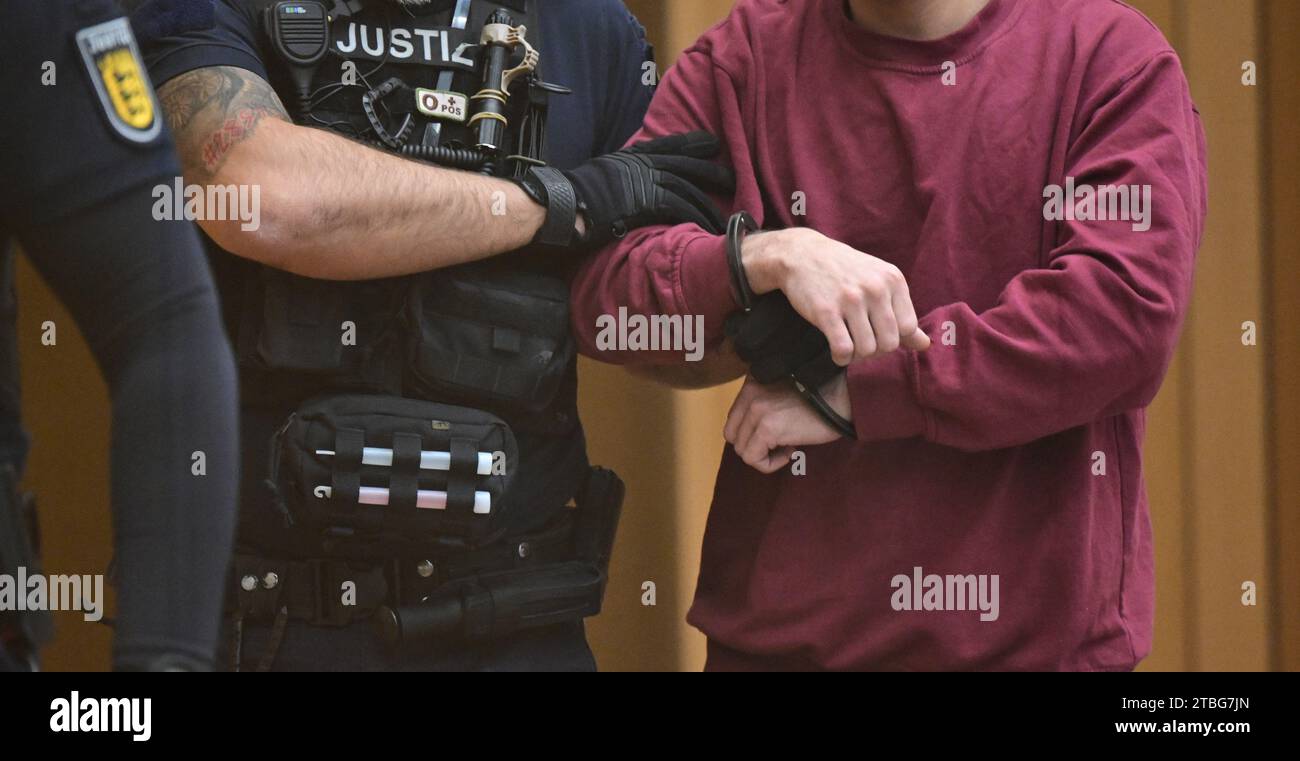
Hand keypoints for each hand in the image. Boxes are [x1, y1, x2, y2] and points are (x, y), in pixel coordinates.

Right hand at [518, 131, 735, 249]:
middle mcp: (642, 165)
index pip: (670, 145)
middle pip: (687, 165)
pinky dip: (695, 217)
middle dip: (712, 173)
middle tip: (734, 179)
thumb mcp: (603, 172)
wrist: (563, 204)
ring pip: (687, 190)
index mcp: (633, 156)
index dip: (694, 144)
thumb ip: (622, 174)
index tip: (713, 144)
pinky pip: (678, 208)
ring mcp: (645, 182)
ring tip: (726, 219)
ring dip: (709, 206)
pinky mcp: (645, 202)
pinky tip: (708, 227)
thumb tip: (628, 183)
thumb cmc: (575, 194)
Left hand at [723, 373, 852, 473]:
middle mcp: (749, 393)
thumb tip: (750, 436)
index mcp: (751, 382)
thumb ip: (761, 405)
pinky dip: (770, 463)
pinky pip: (753, 459)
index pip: (733, 420)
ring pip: (741, 450)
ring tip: (789, 446)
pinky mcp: (767, 429)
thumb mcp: (782, 393)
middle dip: (754, 446)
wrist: (843, 397)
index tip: (777, 434)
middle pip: (733, 436)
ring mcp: (757, 410)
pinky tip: (791, 451)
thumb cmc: (820, 399)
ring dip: (764, 455)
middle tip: (781, 444)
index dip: (752, 434)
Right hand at [742, 228, 929, 365]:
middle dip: (875, 351)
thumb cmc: (844, 271)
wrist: (802, 254)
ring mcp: (850, 300)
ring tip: (848, 344)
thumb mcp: (878, 282)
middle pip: (889, 343)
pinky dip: (841, 358)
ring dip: (857, 355)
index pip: (908, 328)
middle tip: (861, 342)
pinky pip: (843, 349)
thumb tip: (926, 344)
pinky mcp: (826, 311)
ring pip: (867, 350)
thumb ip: (902, 313)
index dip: (894, 339)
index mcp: (893, 280)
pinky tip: (836, 350)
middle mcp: (875, 288)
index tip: (877, 334)